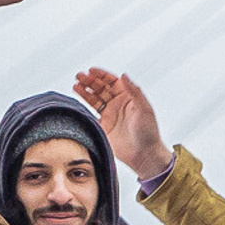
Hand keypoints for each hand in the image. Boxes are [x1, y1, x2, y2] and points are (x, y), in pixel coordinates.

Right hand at [74, 67, 172, 182]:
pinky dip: (83, 106)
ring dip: (85, 91)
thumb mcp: (144, 109)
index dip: (102, 75)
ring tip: (76, 84)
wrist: (143, 153)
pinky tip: (77, 100)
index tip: (91, 71)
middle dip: (90, 81)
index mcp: (129, 97)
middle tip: (79, 76)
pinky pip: (91, 113)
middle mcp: (118, 104)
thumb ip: (133, 91)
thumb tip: (123, 75)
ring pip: (95, 98)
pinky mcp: (103, 125)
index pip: (113, 82)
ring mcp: (110, 114)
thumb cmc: (148, 132)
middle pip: (102, 88)